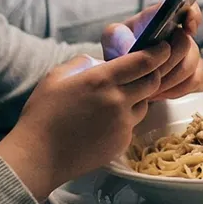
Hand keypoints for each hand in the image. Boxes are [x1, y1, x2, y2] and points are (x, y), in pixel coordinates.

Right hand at [0, 45, 173, 198]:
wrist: (39, 156)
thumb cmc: (42, 114)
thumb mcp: (56, 77)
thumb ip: (83, 63)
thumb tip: (101, 62)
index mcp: (101, 80)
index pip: (144, 61)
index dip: (159, 52)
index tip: (164, 47)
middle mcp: (117, 100)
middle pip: (152, 81)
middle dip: (153, 73)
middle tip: (146, 70)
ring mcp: (122, 123)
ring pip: (144, 104)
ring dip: (138, 97)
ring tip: (116, 99)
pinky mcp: (123, 142)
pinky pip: (133, 124)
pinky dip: (126, 118)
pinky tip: (105, 121)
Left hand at [103, 1, 202, 99]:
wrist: (124, 76)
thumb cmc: (120, 52)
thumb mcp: (112, 40)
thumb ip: (118, 36)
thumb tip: (132, 44)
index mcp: (161, 19)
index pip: (188, 8)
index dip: (193, 16)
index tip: (187, 29)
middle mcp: (178, 34)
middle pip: (186, 44)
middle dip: (167, 62)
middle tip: (150, 73)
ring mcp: (188, 53)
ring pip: (190, 65)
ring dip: (169, 79)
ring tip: (151, 87)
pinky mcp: (192, 72)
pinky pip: (194, 80)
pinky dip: (177, 88)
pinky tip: (161, 91)